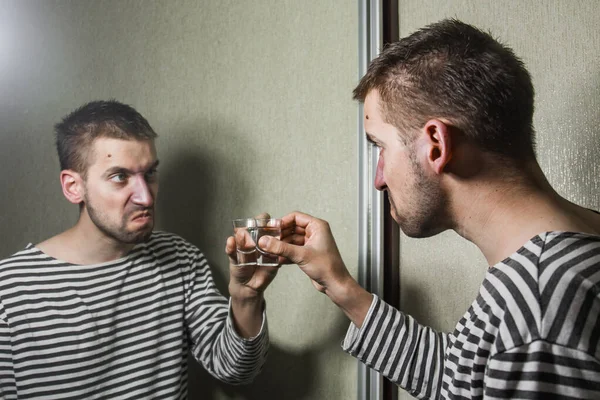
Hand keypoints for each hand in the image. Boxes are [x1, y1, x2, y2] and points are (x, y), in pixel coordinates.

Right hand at [226, 213, 279, 299]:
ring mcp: (241, 246)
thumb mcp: (274, 265)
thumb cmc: (264, 272)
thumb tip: (282, 251)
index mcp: (264, 238)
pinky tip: (231, 242)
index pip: (265, 225)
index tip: (272, 224)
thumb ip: (277, 258)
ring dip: (242, 235)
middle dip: (253, 225)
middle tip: (255, 225)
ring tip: (242, 234)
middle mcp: (251, 239)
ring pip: (240, 237)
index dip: (268, 222)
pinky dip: (230, 246)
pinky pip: (231, 250)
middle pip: (251, 227)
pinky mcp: (233, 255)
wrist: (251, 286)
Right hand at [258, 211, 372, 326]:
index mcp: (317, 226)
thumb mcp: (301, 255)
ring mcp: (311, 243)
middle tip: (268, 240)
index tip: (272, 229)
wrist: (335, 284)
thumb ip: (281, 248)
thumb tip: (265, 241)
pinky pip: (294, 249)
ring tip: (270, 250)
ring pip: (292, 239)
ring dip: (282, 245)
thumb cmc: (328, 267)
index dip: (283, 222)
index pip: (296, 217)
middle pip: (292, 228)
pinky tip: (277, 259)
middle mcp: (315, 233)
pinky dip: (286, 253)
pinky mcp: (308, 254)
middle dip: (280, 235)